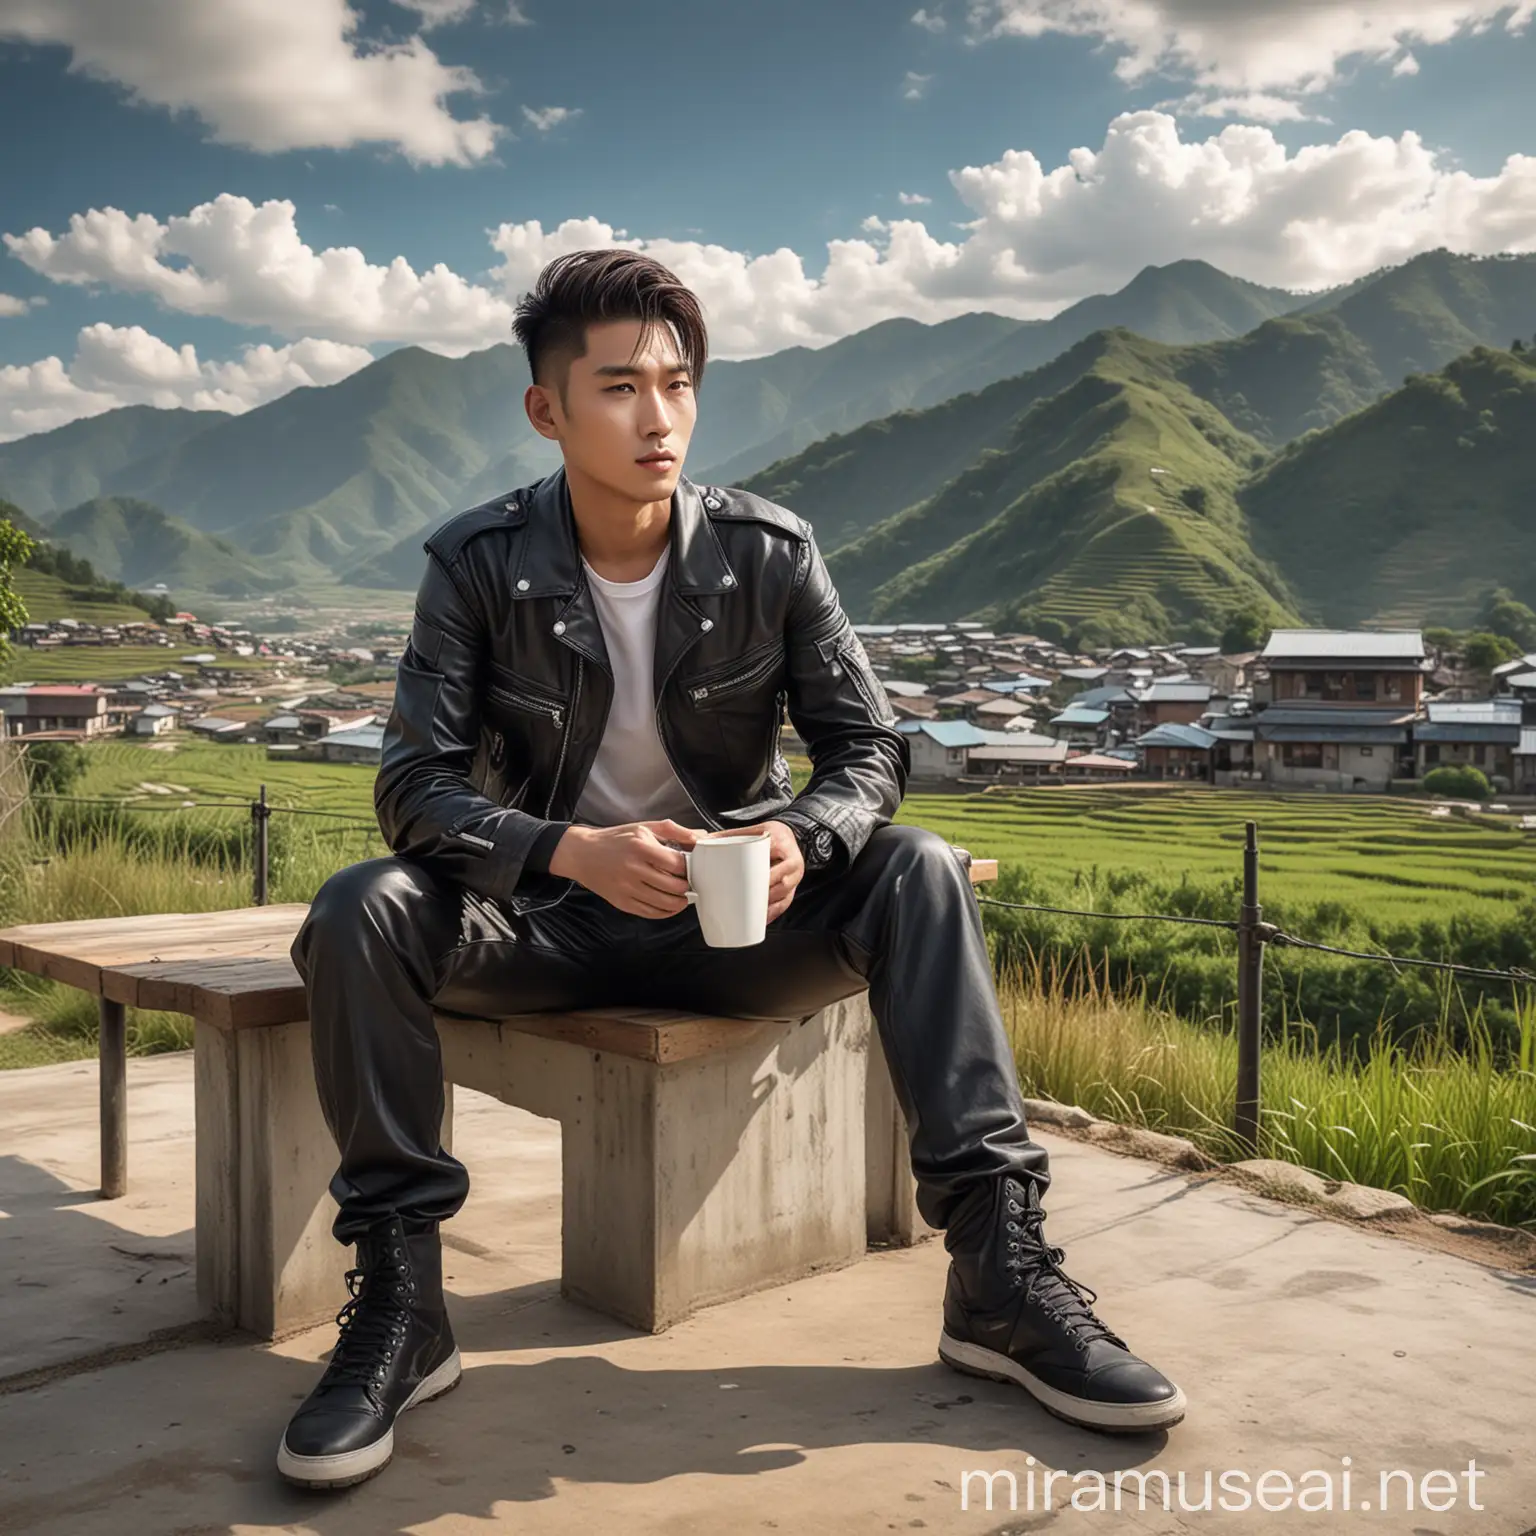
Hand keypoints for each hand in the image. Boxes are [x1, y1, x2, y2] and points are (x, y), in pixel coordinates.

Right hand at [548, 818, 701, 918]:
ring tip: (683, 895)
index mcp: (640, 847)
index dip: (689, 868)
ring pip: (665, 903)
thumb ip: (675, 831)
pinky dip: (666, 912)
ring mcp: (627, 888)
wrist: (583, 854)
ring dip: (680, 902)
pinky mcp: (622, 902)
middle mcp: (633, 869)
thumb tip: (700, 839)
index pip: (677, 864)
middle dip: (686, 886)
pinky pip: (651, 913)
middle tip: (689, 882)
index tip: (690, 867)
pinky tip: (671, 905)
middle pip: (674, 886)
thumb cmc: (617, 839)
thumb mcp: (645, 827)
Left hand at [738, 819, 803, 924]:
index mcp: (781, 842)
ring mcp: (795, 876)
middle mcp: (792, 860)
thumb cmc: (770, 834)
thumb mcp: (753, 830)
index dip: (764, 870)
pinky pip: (785, 903)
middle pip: (783, 881)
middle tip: (748, 899)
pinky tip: (761, 919)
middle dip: (766, 892)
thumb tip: (703, 841)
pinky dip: (773, 912)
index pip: (773, 856)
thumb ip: (730, 835)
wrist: (789, 835)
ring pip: (784, 894)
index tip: (752, 879)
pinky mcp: (793, 887)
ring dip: (769, 905)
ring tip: (752, 912)